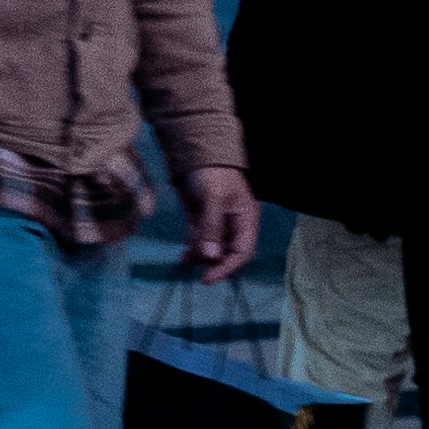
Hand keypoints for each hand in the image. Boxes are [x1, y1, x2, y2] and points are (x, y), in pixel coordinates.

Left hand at [181, 162, 260, 281]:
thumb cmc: (213, 172)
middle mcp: (233, 224)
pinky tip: (183, 254)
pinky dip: (192, 249)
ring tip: (184, 258)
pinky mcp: (201, 220)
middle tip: (191, 260)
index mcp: (245, 219)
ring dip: (199, 256)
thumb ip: (212, 226)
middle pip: (225, 253)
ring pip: (211, 249)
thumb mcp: (214, 198)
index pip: (242, 252)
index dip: (227, 267)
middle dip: (210, 261)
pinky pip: (199, 241)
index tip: (208, 277)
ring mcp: (216, 223)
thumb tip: (210, 256)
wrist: (195, 150)